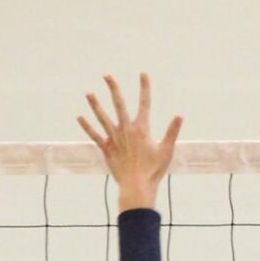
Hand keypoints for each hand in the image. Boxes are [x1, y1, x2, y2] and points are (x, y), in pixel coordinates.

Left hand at [78, 73, 182, 210]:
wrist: (137, 186)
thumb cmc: (154, 170)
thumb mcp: (166, 150)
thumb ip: (172, 132)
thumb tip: (179, 116)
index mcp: (142, 129)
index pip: (144, 103)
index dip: (144, 87)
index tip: (143, 74)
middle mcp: (126, 130)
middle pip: (119, 105)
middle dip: (113, 89)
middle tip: (107, 76)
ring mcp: (114, 139)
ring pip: (102, 118)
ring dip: (95, 105)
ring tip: (89, 93)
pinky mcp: (106, 149)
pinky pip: (94, 135)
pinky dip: (87, 126)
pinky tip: (80, 117)